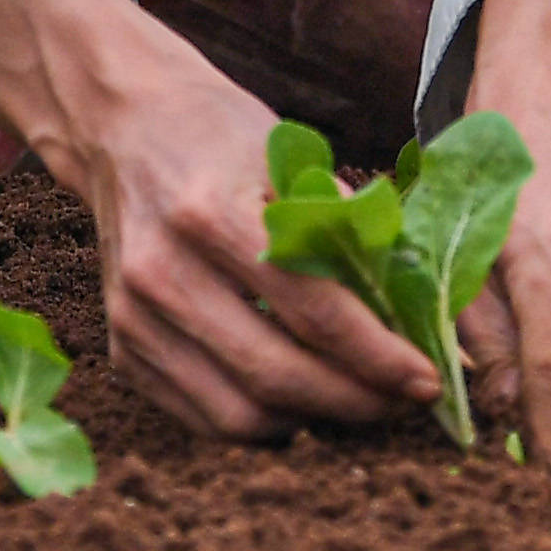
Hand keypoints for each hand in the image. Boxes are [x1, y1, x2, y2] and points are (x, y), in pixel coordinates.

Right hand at [0, 0, 435, 440]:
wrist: (123, 127)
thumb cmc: (220, 137)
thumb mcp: (290, 157)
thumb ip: (347, 228)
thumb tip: (419, 310)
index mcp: (209, 214)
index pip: (311, 310)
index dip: (379, 356)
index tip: (428, 379)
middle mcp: (160, 272)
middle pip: (276, 375)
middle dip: (357, 402)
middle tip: (405, 402)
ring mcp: (133, 318)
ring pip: (240, 414)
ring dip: (314, 421)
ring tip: (361, 402)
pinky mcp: (122, 349)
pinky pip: (205, 418)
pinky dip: (265, 422)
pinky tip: (304, 401)